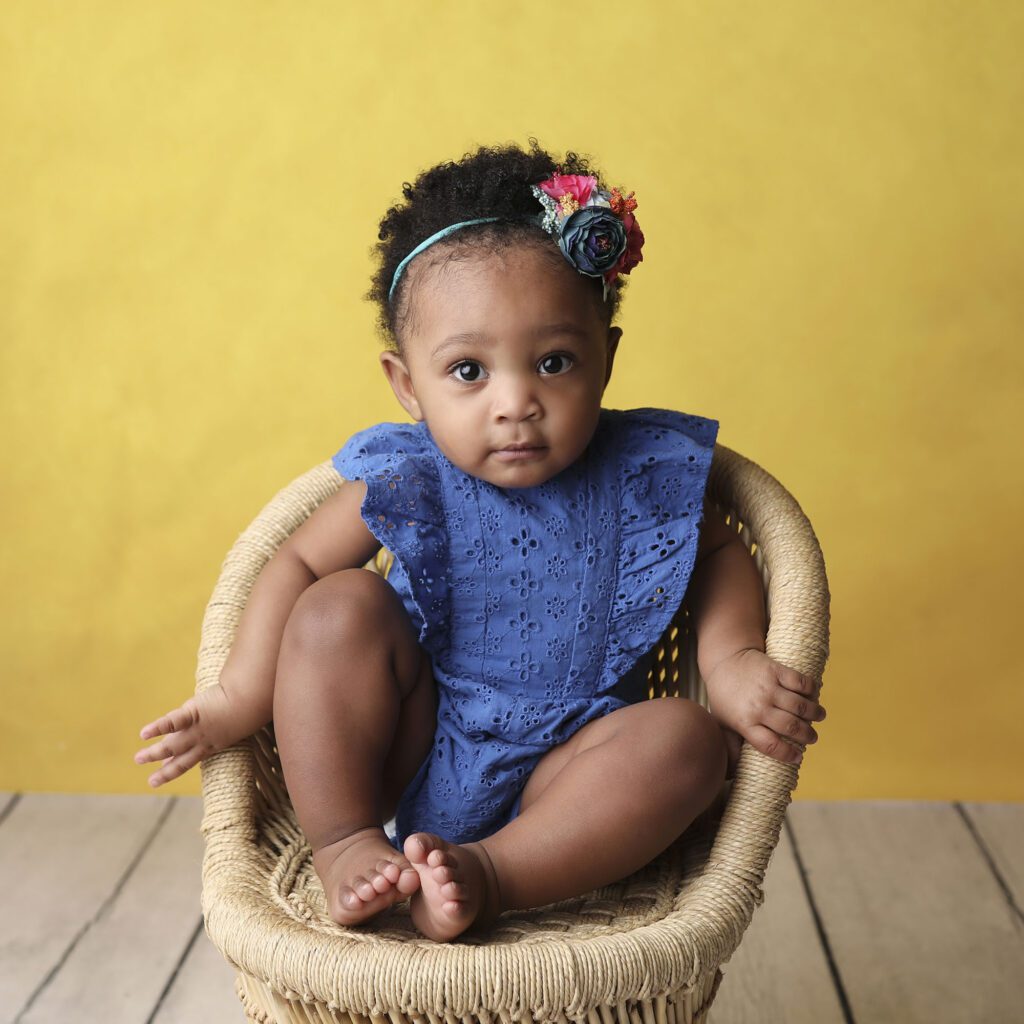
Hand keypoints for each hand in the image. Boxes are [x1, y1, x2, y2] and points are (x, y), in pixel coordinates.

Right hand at [134, 684, 245, 786]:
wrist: (251, 698)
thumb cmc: (252, 707)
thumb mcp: (241, 722)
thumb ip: (233, 724)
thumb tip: (238, 720)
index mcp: (215, 744)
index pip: (191, 758)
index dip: (175, 766)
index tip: (162, 773)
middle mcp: (204, 741)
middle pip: (181, 760)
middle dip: (165, 772)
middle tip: (151, 783)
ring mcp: (198, 729)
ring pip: (173, 746)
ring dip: (154, 753)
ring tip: (138, 759)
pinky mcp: (193, 713)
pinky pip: (172, 722)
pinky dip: (158, 728)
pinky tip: (143, 734)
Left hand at [704, 649, 825, 765]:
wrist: (724, 660)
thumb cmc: (724, 696)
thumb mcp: (721, 723)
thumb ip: (729, 747)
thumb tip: (731, 777)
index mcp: (744, 722)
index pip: (770, 745)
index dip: (788, 754)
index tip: (798, 757)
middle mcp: (757, 706)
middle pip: (791, 727)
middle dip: (808, 735)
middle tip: (812, 738)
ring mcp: (767, 687)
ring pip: (800, 706)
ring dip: (815, 713)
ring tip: (819, 717)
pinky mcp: (775, 669)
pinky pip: (800, 682)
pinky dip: (811, 690)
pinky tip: (814, 696)